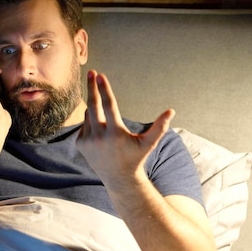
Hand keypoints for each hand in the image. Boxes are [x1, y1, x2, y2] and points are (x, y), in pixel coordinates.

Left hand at [76, 70, 174, 186]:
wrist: (118, 178)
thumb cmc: (136, 158)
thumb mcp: (149, 143)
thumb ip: (159, 127)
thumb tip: (171, 111)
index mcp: (116, 134)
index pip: (108, 105)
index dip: (104, 89)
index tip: (100, 75)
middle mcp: (99, 137)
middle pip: (93, 105)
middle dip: (92, 87)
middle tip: (91, 72)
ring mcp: (87, 141)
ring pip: (89, 115)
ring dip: (96, 110)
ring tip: (107, 121)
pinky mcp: (80, 144)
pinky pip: (85, 125)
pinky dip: (92, 122)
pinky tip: (101, 132)